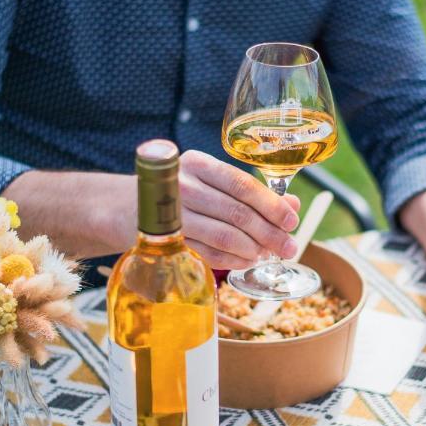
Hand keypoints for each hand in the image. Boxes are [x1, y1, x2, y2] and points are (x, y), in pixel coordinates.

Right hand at [178, 150, 299, 269]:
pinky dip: (234, 260)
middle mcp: (183, 186)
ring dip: (253, 249)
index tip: (291, 221)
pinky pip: (210, 253)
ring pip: (225, 236)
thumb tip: (292, 205)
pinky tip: (248, 260)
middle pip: (237, 212)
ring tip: (269, 254)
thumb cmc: (183, 191)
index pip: (242, 185)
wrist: (132, 207)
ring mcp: (173, 216)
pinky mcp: (170, 242)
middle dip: (269, 233)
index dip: (271, 205)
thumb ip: (251, 191)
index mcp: (198, 164)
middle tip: (289, 247)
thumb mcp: (213, 180)